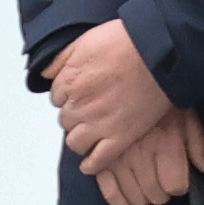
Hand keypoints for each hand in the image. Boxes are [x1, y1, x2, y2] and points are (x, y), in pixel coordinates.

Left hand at [44, 16, 185, 172]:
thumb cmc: (126, 42)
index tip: (81, 94)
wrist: (158, 52)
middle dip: (75, 115)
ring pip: (75, 142)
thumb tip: (45, 73)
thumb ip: (61, 58)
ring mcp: (99, 124)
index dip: (69, 96)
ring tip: (92, 133)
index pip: (57, 97)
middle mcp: (79, 105)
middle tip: (91, 110)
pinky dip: (91, 164)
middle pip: (65, 119)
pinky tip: (91, 163)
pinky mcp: (120, 137)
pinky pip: (98, 160)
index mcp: (69, 81)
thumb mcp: (85, 40)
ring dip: (80, 138)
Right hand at [92, 103, 203, 204]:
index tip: (180, 178)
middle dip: (163, 193)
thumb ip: (198, 143)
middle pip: (156, 194)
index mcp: (165, 142)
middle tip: (164, 181)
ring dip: (145, 198)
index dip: (180, 185)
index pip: (176, 185)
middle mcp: (141, 154)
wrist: (127, 75)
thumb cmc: (160, 95)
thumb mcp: (187, 113)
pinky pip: (109, 192)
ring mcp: (118, 158)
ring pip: (135, 196)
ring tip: (150, 187)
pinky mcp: (100, 159)